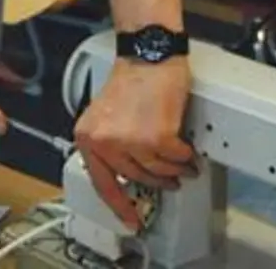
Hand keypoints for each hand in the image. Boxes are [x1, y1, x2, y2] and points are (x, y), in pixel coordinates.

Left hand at [73, 56, 195, 229]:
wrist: (148, 55)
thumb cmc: (132, 78)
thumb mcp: (106, 115)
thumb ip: (109, 143)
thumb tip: (126, 171)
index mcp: (88, 137)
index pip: (101, 182)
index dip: (118, 205)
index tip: (129, 220)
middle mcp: (105, 143)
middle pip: (134, 178)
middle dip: (155, 182)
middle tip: (168, 184)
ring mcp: (130, 142)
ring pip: (156, 171)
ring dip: (173, 172)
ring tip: (182, 169)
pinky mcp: (156, 139)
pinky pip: (174, 159)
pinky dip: (184, 158)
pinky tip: (188, 154)